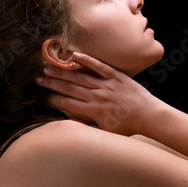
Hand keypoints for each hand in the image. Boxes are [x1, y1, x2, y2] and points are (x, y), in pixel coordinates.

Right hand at [36, 52, 160, 134]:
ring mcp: (107, 85)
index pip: (67, 103)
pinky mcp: (116, 76)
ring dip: (63, 72)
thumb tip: (70, 123)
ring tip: (48, 67)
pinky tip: (74, 54)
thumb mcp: (106, 132)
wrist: (149, 116)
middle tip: (38, 78)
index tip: (40, 95)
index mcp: (94, 111)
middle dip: (52, 83)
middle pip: (69, 88)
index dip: (52, 99)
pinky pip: (99, 66)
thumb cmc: (128, 126)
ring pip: (80, 76)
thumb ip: (88, 127)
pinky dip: (87, 60)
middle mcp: (98, 97)